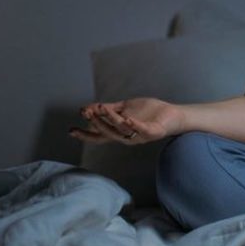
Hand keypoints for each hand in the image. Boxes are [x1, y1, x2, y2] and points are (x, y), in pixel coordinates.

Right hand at [69, 97, 185, 144]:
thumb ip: (109, 109)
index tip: (71, 130)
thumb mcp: (125, 108)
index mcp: (120, 132)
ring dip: (111, 120)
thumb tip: (88, 108)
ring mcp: (140, 136)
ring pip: (122, 130)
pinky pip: (141, 130)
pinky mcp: (152, 132)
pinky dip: (134, 125)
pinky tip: (127, 118)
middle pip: (107, 133)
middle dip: (96, 123)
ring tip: (103, 108)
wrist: (172, 114)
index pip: (99, 136)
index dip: (85, 134)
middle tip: (87, 113)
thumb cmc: (149, 112)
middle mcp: (127, 137)